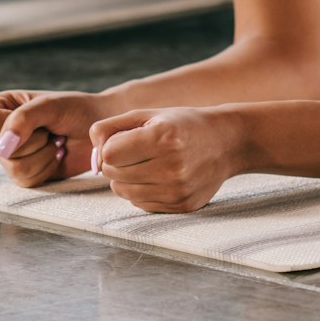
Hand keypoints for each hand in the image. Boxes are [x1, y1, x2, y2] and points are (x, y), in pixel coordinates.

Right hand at [0, 89, 112, 187]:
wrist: (98, 130)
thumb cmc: (75, 110)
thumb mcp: (49, 105)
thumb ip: (22, 120)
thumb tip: (2, 149)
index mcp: (0, 107)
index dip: (13, 124)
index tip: (36, 115)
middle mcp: (0, 132)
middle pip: (2, 150)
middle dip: (35, 141)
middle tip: (50, 129)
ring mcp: (11, 155)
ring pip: (14, 168)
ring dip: (43, 155)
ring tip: (55, 141)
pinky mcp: (25, 174)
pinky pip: (28, 180)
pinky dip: (47, 168)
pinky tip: (57, 155)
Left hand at [90, 106, 246, 212]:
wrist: (227, 142)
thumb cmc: (181, 124)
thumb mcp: (147, 114)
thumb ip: (110, 128)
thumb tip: (91, 157)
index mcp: (163, 137)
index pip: (110, 154)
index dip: (110, 147)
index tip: (122, 140)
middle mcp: (172, 166)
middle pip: (114, 174)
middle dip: (116, 163)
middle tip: (134, 152)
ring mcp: (178, 190)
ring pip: (124, 192)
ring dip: (125, 179)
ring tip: (145, 163)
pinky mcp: (182, 206)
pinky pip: (141, 205)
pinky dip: (141, 192)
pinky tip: (157, 177)